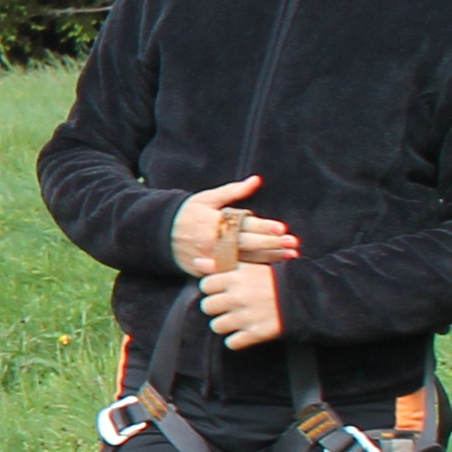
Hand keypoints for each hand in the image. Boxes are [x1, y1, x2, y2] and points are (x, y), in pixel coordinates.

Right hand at [172, 176, 298, 274]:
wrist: (158, 235)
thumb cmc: (187, 213)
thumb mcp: (206, 199)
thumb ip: (233, 191)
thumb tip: (256, 180)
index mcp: (213, 222)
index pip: (243, 224)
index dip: (263, 227)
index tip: (282, 228)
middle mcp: (213, 242)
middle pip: (247, 244)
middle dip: (271, 243)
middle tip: (293, 243)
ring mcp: (210, 258)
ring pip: (244, 259)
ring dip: (269, 258)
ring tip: (290, 255)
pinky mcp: (207, 270)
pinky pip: (232, 272)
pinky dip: (252, 270)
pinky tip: (270, 269)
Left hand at [200, 261, 286, 350]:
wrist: (307, 296)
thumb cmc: (276, 280)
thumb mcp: (250, 267)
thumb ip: (221, 265)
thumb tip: (196, 261)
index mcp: (236, 278)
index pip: (205, 286)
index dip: (213, 289)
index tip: (223, 290)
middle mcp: (238, 297)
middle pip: (207, 307)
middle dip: (217, 307)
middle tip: (229, 306)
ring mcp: (246, 316)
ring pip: (217, 326)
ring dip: (225, 324)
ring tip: (237, 319)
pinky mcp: (256, 333)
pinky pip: (232, 343)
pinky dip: (237, 340)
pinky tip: (245, 332)